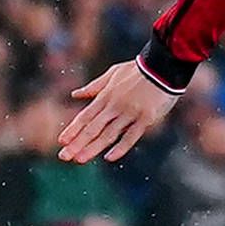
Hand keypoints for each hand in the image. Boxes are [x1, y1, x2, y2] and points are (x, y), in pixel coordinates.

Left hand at [56, 62, 179, 164]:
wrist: (163, 66)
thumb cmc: (138, 70)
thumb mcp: (113, 74)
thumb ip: (94, 86)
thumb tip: (75, 94)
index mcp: (106, 95)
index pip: (86, 116)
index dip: (73, 129)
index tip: (61, 141)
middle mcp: (115, 105)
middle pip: (93, 128)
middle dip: (77, 143)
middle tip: (64, 156)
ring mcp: (130, 113)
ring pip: (109, 134)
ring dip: (93, 148)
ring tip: (79, 159)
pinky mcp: (146, 118)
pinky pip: (131, 136)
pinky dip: (120, 147)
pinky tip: (109, 157)